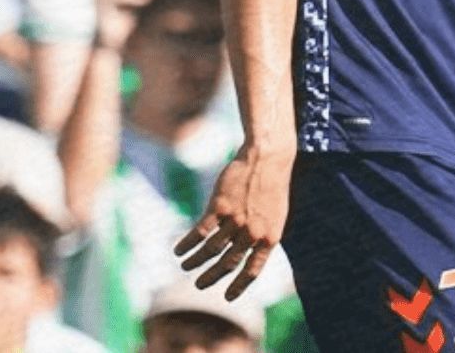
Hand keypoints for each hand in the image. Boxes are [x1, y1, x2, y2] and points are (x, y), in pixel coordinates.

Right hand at [174, 143, 293, 298]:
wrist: (268, 158)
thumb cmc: (273, 184)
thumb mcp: (276, 215)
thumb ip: (262, 235)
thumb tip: (248, 250)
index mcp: (270, 239)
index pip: (252, 270)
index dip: (239, 286)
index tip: (227, 297)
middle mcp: (252, 234)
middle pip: (228, 263)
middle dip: (212, 276)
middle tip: (199, 285)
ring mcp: (236, 221)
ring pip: (211, 249)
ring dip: (195, 260)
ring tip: (184, 266)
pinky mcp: (220, 207)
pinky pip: (200, 232)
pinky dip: (188, 243)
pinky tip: (178, 249)